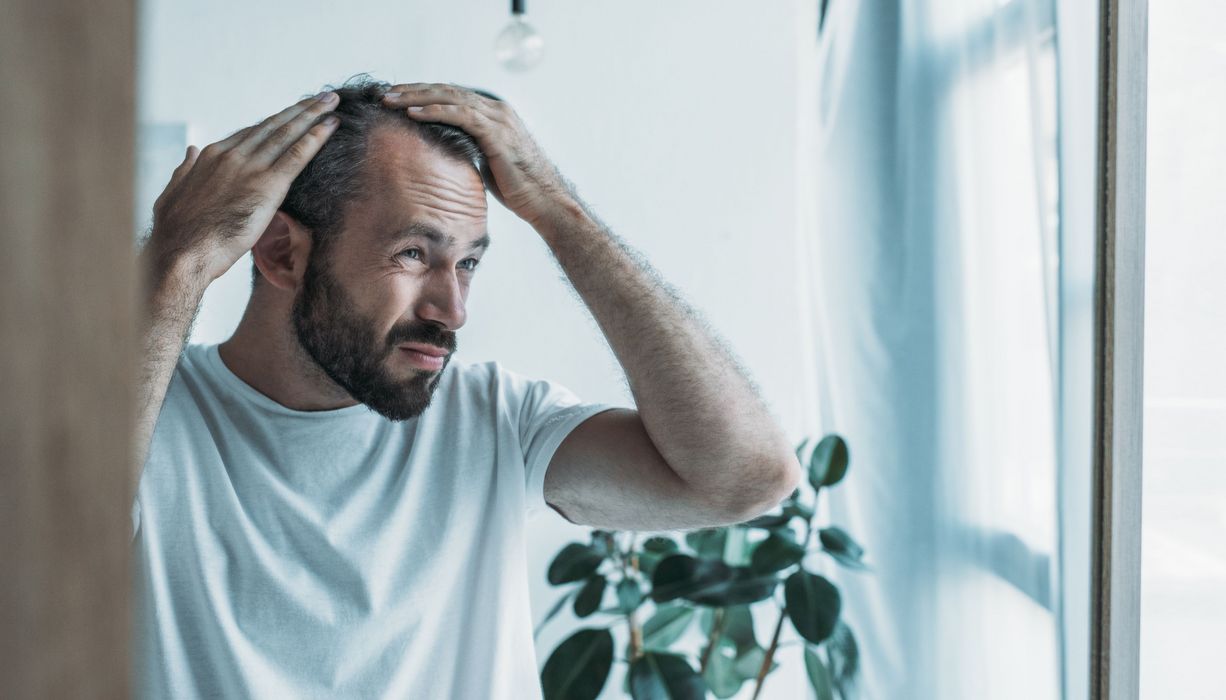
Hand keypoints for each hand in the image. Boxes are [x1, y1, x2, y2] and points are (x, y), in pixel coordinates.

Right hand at [146, 92, 341, 282]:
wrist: (180, 253)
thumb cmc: (176, 233)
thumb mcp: (173, 192)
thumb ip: (185, 169)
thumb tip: (190, 151)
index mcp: (211, 156)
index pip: (250, 134)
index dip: (274, 123)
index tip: (291, 115)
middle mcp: (232, 155)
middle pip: (273, 126)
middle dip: (299, 110)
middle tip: (321, 97)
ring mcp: (250, 168)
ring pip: (288, 134)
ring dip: (313, 115)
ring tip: (331, 102)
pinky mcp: (267, 185)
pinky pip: (297, 155)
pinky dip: (316, 138)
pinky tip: (331, 126)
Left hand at [380, 83, 574, 227]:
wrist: (544, 200)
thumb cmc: (519, 187)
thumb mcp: (488, 161)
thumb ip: (471, 148)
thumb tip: (448, 151)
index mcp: (493, 114)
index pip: (451, 96)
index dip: (422, 94)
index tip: (396, 98)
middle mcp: (496, 110)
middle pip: (446, 90)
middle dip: (413, 90)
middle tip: (385, 93)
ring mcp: (498, 118)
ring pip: (449, 97)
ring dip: (417, 97)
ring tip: (390, 100)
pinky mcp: (497, 132)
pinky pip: (460, 115)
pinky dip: (434, 111)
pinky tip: (413, 114)